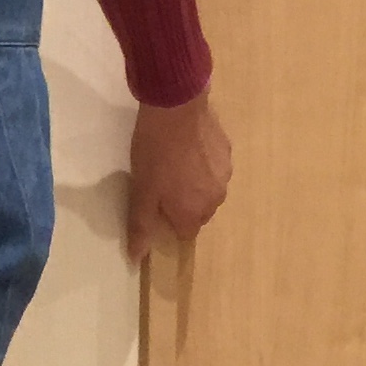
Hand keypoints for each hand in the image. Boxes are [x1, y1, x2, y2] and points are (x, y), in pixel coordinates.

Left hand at [126, 90, 232, 261]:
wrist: (176, 107)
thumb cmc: (155, 153)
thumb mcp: (141, 191)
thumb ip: (141, 226)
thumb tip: (137, 257)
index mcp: (195, 212)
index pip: (186, 233)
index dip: (170, 221)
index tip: (157, 205)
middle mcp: (216, 198)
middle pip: (199, 211)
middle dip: (183, 203)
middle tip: (162, 181)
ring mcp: (226, 173)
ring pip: (209, 188)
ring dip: (195, 182)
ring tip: (175, 161)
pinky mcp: (228, 150)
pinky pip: (215, 166)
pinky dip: (203, 162)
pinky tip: (188, 146)